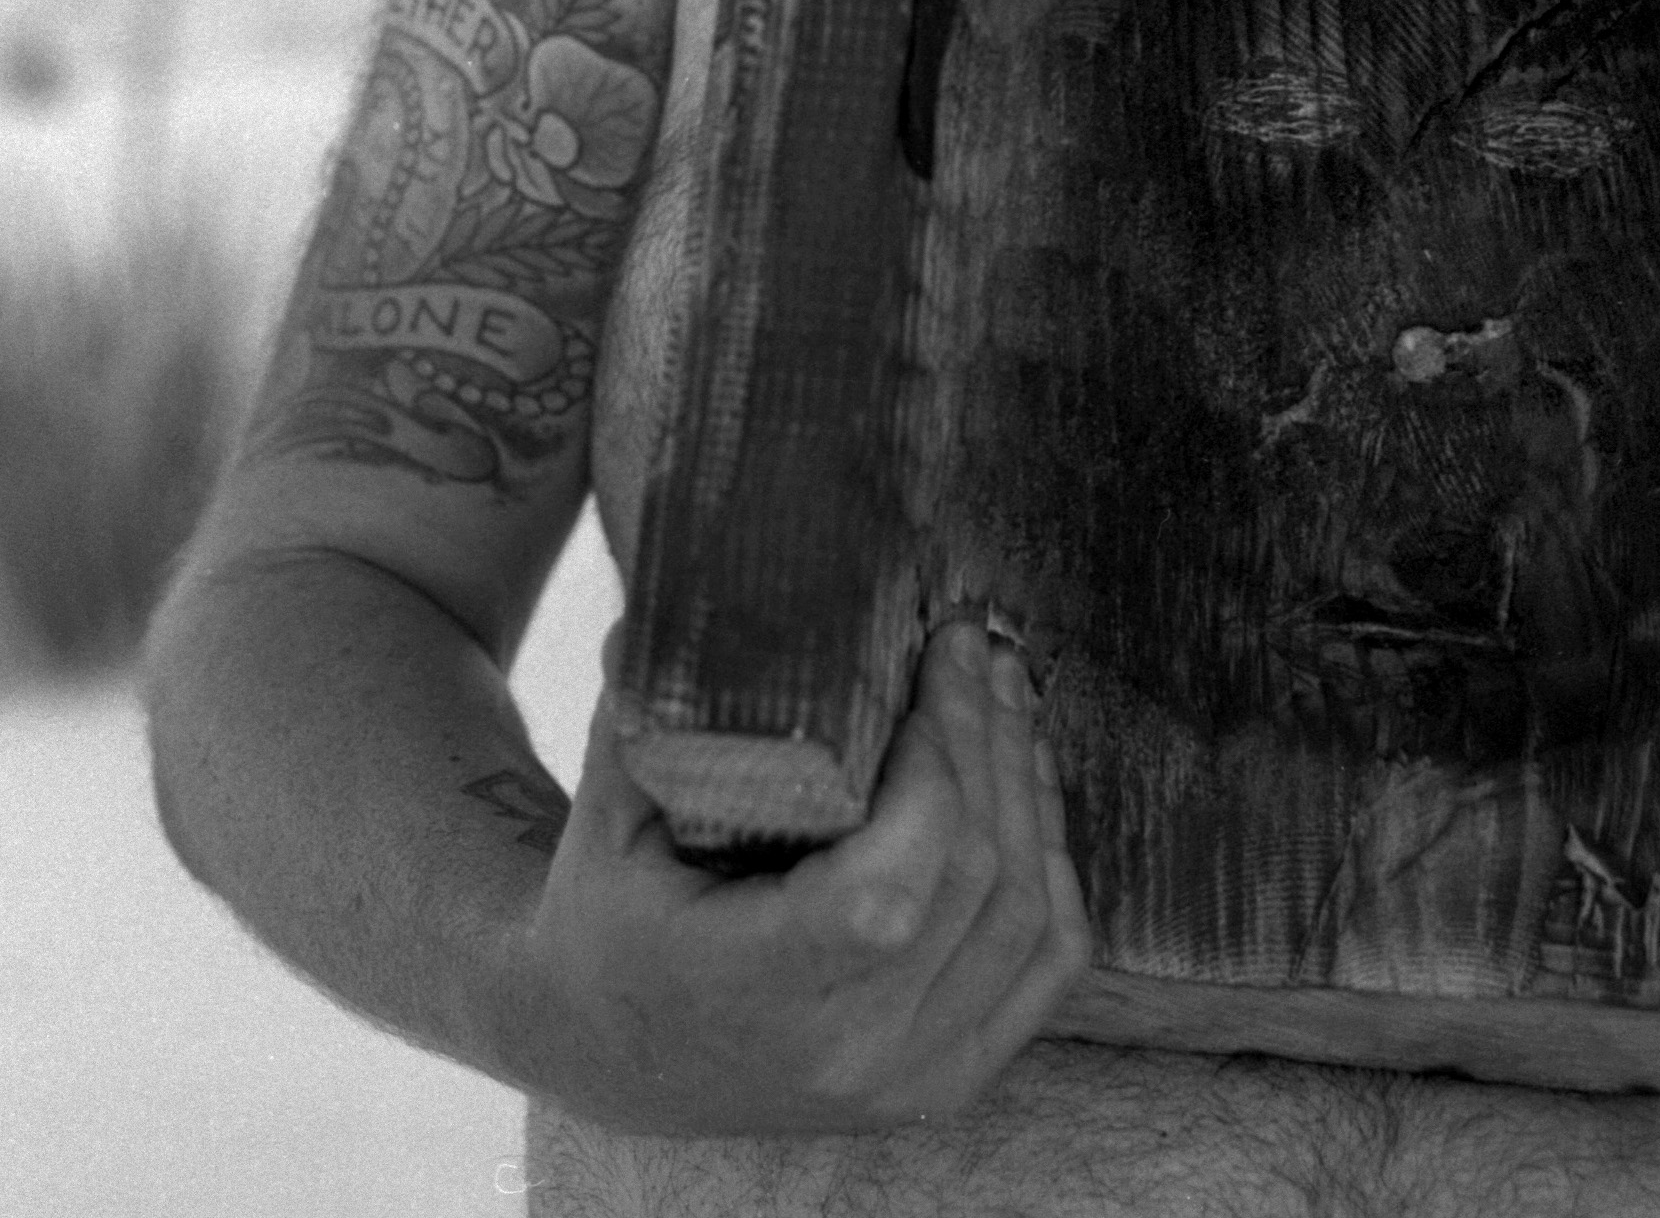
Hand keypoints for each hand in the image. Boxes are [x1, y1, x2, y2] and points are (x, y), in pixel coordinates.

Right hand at [500, 613, 1092, 1136]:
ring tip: (1004, 689)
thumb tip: (685, 579)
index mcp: (749, 995)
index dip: (933, 773)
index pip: (888, 896)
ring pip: (1024, 917)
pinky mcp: (949, 1080)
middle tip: (971, 641)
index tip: (924, 663)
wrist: (618, 1056)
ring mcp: (909, 1080)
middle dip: (986, 738)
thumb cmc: (611, 919)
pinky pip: (1045, 965)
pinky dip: (1053, 863)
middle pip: (972, 884)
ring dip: (1028, 784)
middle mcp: (845, 1056)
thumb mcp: (606, 819)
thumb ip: (646, 707)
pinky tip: (1028, 782)